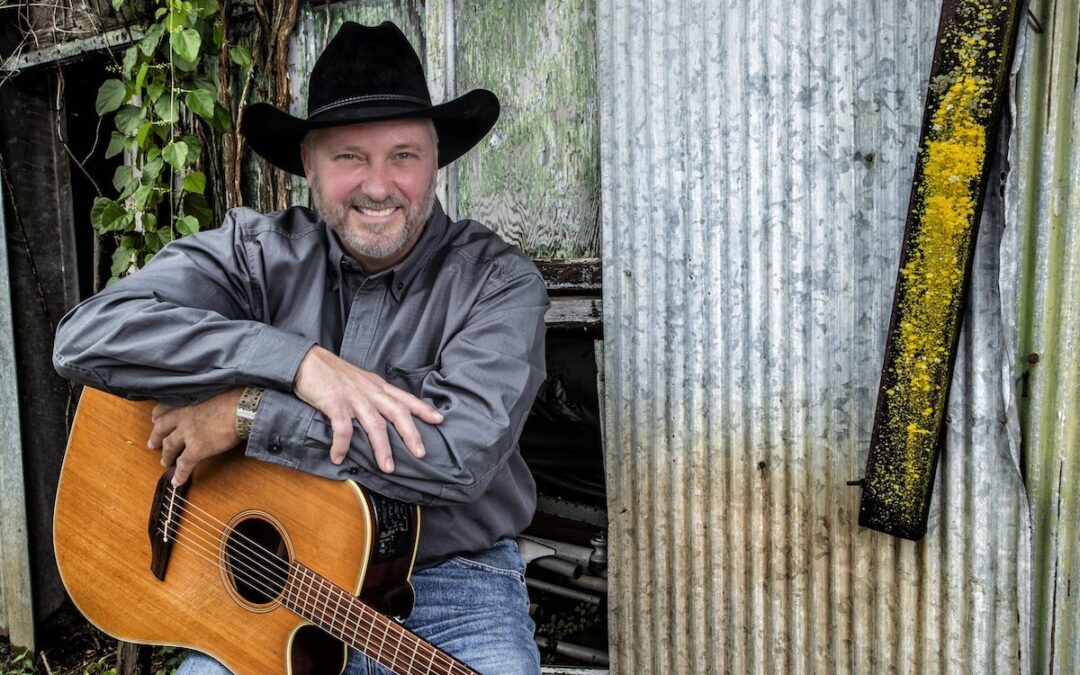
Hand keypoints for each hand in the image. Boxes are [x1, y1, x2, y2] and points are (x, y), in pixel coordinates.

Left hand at [148, 387, 244, 485]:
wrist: (245, 409)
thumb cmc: (237, 395)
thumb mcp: (215, 389)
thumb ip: (206, 396)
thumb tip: (213, 401)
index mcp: (187, 400)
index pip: (163, 408)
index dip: (158, 416)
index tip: (155, 419)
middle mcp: (182, 416)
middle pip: (161, 428)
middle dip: (156, 437)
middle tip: (153, 444)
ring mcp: (187, 433)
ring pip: (169, 446)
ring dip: (166, 456)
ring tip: (164, 463)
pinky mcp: (196, 449)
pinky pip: (184, 464)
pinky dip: (179, 474)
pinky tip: (176, 482)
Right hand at [293, 346, 443, 471]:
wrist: (307, 360)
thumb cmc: (333, 374)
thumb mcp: (360, 381)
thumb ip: (373, 395)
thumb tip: (383, 414)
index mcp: (377, 386)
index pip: (405, 398)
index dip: (423, 409)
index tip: (439, 420)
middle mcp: (370, 391)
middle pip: (397, 412)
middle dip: (410, 434)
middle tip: (421, 453)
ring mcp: (353, 397)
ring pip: (374, 424)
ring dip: (382, 448)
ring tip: (388, 468)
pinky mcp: (335, 403)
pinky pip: (342, 428)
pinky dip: (341, 445)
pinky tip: (338, 458)